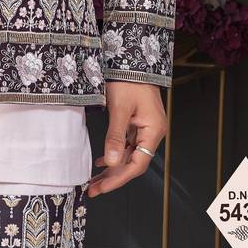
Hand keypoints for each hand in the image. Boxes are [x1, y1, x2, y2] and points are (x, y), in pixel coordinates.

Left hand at [86, 80, 166, 197]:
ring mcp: (146, 127)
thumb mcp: (119, 108)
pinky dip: (115, 154)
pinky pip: (127, 144)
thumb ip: (115, 136)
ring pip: (129, 155)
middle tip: (93, 189)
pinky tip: (102, 162)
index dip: (119, 178)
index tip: (102, 188)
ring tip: (94, 180)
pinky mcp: (138, 122)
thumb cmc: (128, 79)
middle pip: (134, 162)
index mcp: (153, 130)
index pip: (137, 164)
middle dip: (113, 177)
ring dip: (112, 168)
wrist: (132, 58)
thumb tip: (111, 162)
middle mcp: (153, 132)